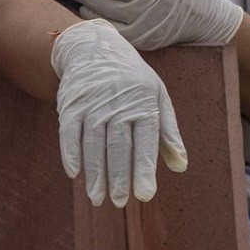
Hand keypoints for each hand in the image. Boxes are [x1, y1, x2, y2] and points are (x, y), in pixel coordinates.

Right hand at [51, 19, 186, 206]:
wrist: (95, 47)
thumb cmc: (132, 79)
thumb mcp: (157, 96)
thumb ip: (168, 132)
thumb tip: (181, 166)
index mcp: (143, 102)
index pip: (145, 140)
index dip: (144, 168)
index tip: (145, 194)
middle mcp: (117, 102)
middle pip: (117, 145)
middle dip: (118, 176)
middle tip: (119, 202)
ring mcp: (91, 103)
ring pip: (92, 142)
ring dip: (94, 172)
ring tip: (97, 198)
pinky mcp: (71, 103)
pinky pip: (69, 132)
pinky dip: (70, 153)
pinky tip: (74, 173)